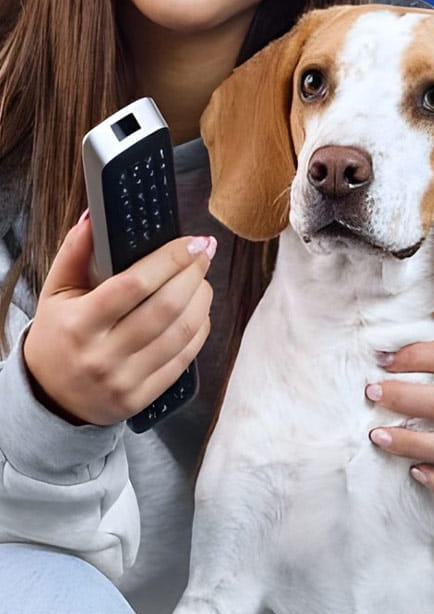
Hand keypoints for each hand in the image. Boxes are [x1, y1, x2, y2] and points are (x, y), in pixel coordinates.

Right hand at [22, 211, 215, 426]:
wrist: (50, 396)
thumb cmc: (58, 336)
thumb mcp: (55, 292)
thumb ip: (74, 252)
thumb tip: (96, 216)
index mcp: (79, 323)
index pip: (134, 285)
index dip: (170, 260)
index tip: (193, 241)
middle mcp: (103, 354)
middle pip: (165, 308)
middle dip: (193, 276)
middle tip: (204, 255)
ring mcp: (125, 380)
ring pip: (181, 334)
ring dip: (201, 301)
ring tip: (203, 281)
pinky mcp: (142, 397)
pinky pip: (183, 360)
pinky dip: (199, 331)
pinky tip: (199, 313)